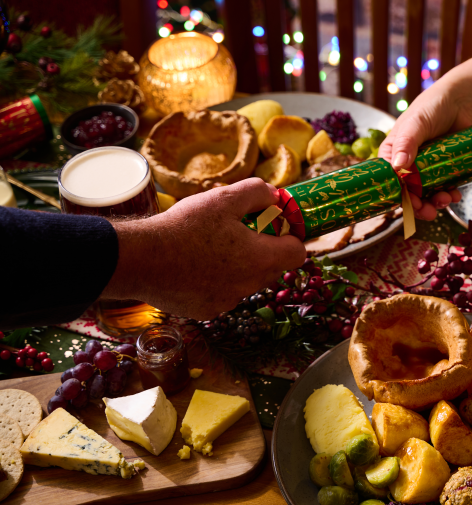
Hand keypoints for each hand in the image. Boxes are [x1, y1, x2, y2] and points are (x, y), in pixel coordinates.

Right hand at [106, 178, 306, 319]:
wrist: (139, 260)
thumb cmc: (184, 227)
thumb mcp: (223, 198)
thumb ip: (257, 193)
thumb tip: (274, 195)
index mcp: (261, 259)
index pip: (298, 253)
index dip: (289, 237)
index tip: (274, 226)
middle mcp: (250, 285)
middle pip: (272, 267)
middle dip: (263, 249)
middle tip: (239, 232)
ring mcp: (228, 302)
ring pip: (246, 281)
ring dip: (238, 266)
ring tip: (211, 247)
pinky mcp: (207, 311)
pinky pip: (222, 294)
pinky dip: (215, 281)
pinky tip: (193, 266)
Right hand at [378, 81, 471, 219]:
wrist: (464, 101)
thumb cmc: (433, 106)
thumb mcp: (416, 123)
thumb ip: (406, 143)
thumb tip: (397, 167)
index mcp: (393, 153)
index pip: (389, 179)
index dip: (397, 195)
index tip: (408, 204)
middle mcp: (408, 163)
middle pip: (408, 192)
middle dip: (418, 205)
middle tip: (429, 211)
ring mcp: (428, 168)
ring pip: (427, 193)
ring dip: (435, 202)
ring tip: (447, 199)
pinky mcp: (446, 169)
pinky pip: (445, 188)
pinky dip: (449, 195)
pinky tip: (455, 195)